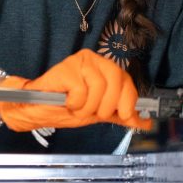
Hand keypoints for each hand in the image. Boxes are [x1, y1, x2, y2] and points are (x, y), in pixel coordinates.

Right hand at [0, 49, 147, 132]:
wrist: (37, 111)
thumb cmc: (65, 109)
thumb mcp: (98, 113)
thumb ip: (120, 115)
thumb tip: (145, 122)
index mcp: (104, 68)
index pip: (126, 79)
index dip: (128, 99)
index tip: (122, 114)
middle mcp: (93, 60)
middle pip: (116, 80)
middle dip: (107, 104)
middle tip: (92, 112)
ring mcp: (79, 62)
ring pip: (99, 88)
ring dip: (87, 107)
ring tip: (75, 107)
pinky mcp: (65, 68)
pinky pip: (81, 91)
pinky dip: (75, 103)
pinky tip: (65, 101)